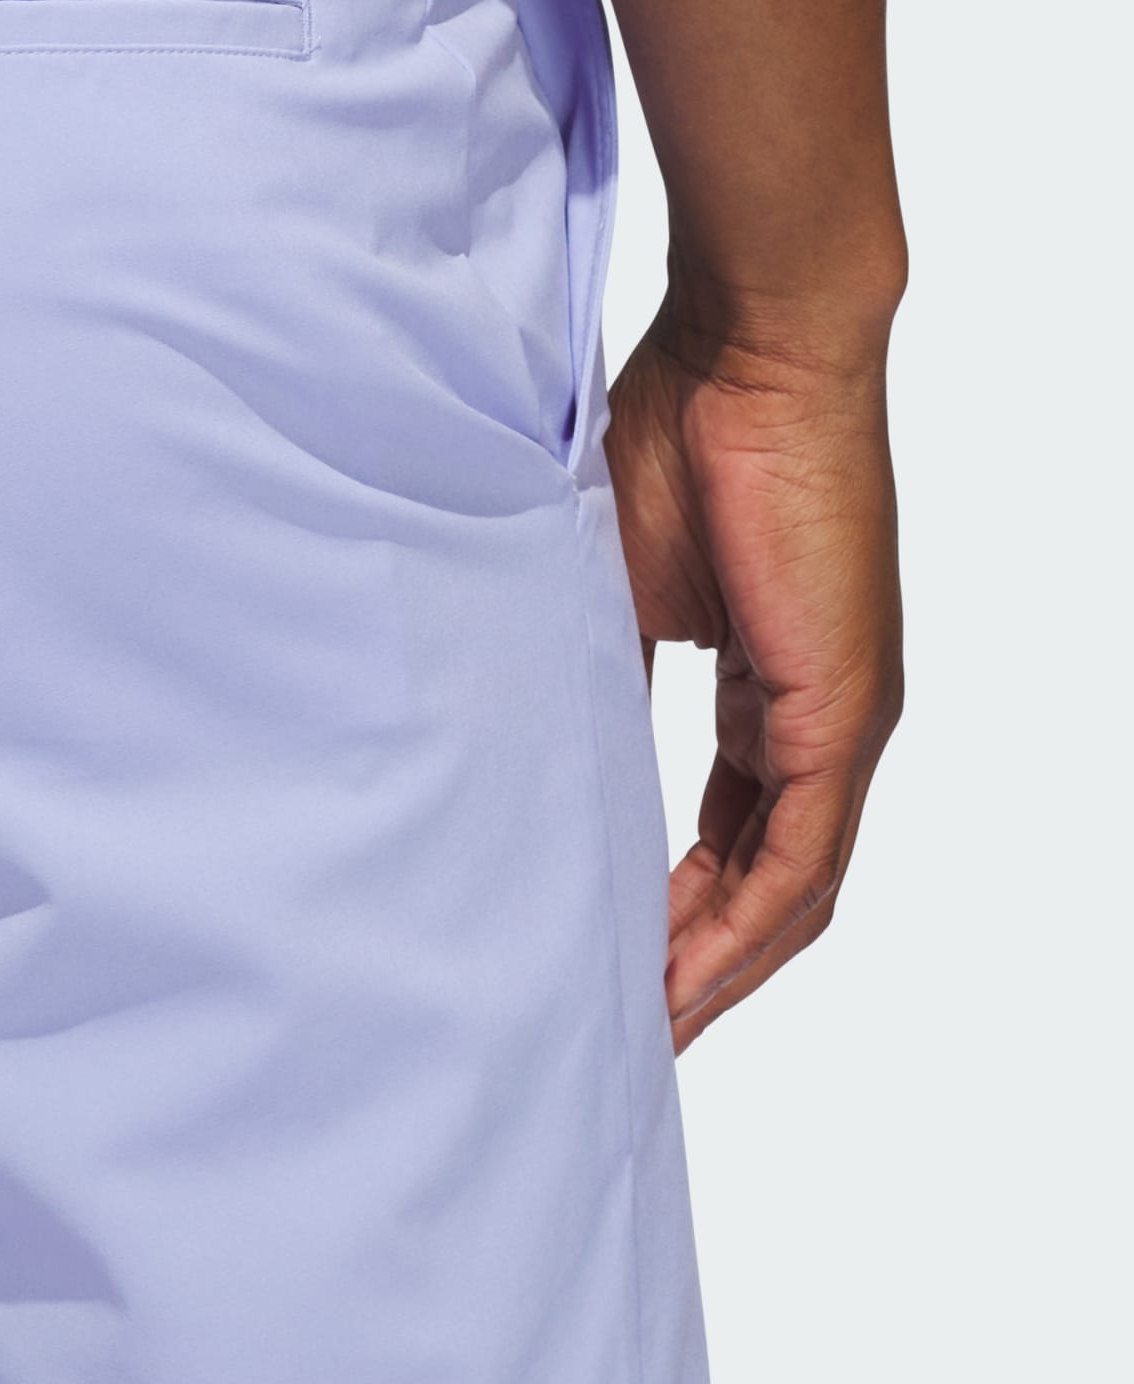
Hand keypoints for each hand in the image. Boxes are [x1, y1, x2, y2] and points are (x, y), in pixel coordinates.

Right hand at [605, 298, 903, 1052]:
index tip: (606, 962)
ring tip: (641, 1033)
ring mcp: (841, 720)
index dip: (674, 909)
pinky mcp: (842, 710)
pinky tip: (684, 983)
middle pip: (766, 885)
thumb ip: (599, 670)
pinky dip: (742, 930)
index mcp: (770, 688)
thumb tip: (541, 742)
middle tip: (620, 1028)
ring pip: (789, 891)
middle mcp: (820, 719)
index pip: (731, 833)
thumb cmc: (683, 433)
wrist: (753, 351)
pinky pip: (800, 859)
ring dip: (717, 969)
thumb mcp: (613, 581)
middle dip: (695, 965)